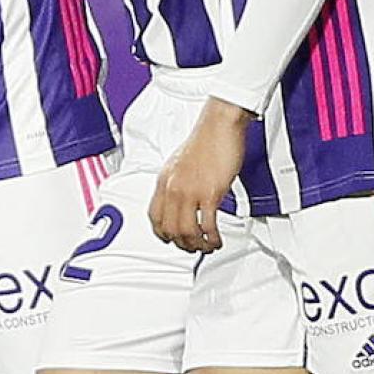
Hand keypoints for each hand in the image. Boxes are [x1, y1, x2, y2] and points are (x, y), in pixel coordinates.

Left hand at [149, 98, 253, 252]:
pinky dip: (212, 239)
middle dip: (183, 244)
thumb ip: (177, 183)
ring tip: (207, 246)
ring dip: (198, 245)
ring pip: (187, 232)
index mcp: (164, 180)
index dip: (162, 234)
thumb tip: (181, 201)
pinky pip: (207, 226)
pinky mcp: (210, 194)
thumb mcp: (180, 163)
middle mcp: (173, 188)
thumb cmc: (205, 140)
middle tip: (193, 247)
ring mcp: (190, 191)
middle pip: (170, 229)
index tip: (172, 239)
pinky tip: (216, 239)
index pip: (154, 216)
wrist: (219, 125)